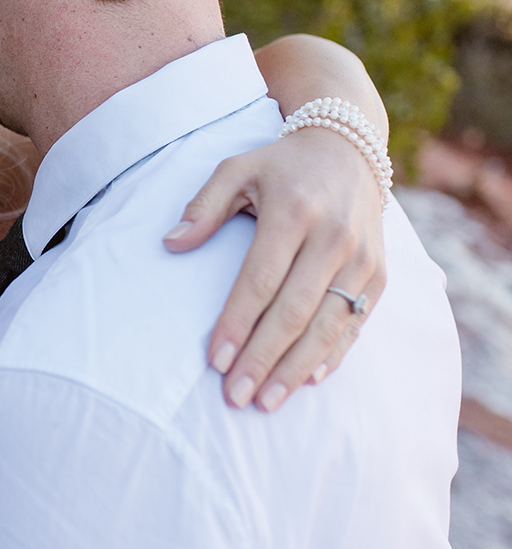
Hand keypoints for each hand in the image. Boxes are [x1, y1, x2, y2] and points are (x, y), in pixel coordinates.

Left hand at [162, 127, 386, 410]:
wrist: (348, 147)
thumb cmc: (280, 166)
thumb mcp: (236, 169)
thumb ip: (203, 206)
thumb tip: (170, 243)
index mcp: (294, 211)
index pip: (260, 279)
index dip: (238, 322)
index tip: (215, 360)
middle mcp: (334, 237)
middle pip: (295, 310)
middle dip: (263, 358)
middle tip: (236, 396)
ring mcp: (362, 259)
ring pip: (328, 325)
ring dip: (296, 367)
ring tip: (267, 401)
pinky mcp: (378, 274)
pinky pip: (355, 323)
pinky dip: (332, 355)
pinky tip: (307, 380)